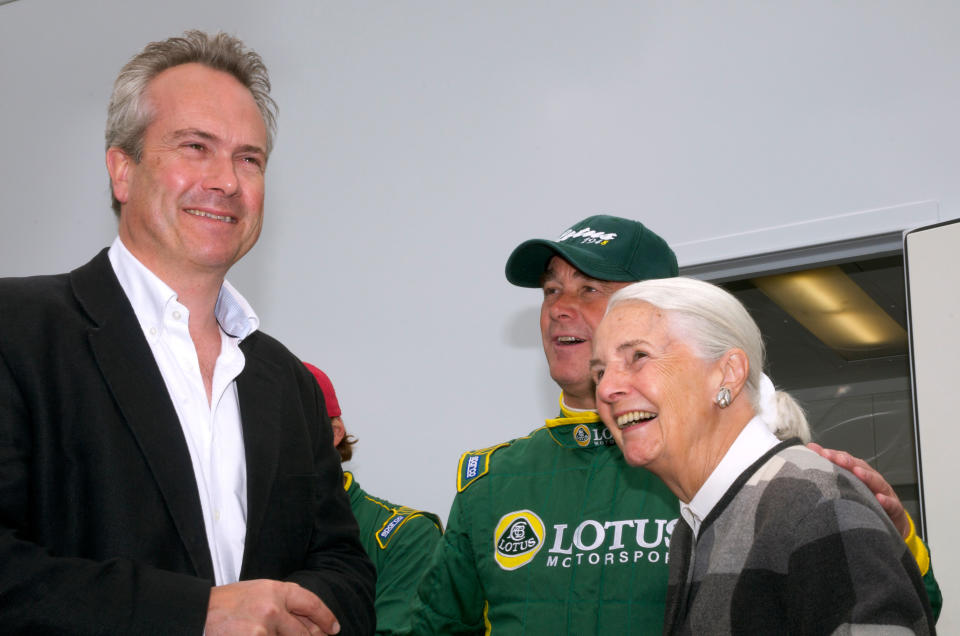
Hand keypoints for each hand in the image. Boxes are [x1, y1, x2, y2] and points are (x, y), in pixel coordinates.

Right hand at [205, 579, 339, 634]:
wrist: (196, 614)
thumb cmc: (225, 606)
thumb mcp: (257, 594)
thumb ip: (282, 605)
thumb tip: (309, 624)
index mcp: (275, 589)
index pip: (310, 603)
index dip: (325, 618)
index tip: (333, 629)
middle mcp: (272, 607)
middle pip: (303, 632)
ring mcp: (263, 628)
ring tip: (271, 633)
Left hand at [807, 442, 908, 538]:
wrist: (890, 526)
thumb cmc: (865, 506)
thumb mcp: (847, 493)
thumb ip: (830, 482)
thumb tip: (805, 473)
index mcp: (857, 475)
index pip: (844, 460)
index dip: (831, 454)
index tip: (815, 450)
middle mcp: (870, 481)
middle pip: (859, 467)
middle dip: (847, 461)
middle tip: (835, 457)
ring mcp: (884, 493)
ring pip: (876, 482)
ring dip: (867, 475)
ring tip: (857, 472)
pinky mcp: (894, 509)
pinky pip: (892, 505)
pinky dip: (886, 501)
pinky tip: (879, 499)